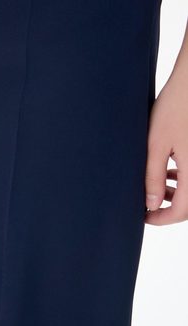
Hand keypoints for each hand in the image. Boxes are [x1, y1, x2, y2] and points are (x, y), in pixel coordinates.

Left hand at [145, 72, 185, 224]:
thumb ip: (152, 175)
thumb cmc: (175, 107)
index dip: (160, 218)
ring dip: (177, 193)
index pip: (182, 211)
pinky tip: (170, 169)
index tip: (143, 216)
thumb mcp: (156, 143)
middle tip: (146, 202)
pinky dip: (184, 178)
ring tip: (156, 183)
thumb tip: (150, 203)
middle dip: (169, 207)